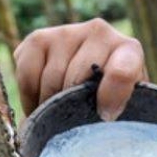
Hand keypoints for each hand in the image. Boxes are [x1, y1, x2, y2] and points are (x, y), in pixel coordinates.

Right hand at [14, 19, 147, 121]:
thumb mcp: (125, 112)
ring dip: (49, 107)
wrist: (91, 84)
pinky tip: (42, 102)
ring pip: (50, 81)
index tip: (105, 118)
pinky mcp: (38, 38)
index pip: (122, 72)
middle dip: (71, 109)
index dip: (111, 99)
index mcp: (130, 52)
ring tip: (58, 116)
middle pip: (76, 81)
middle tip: (74, 124)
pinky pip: (27, 75)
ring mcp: (67, 32)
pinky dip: (29, 97)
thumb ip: (119, 116)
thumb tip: (101, 122)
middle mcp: (99, 32)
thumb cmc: (112, 105)